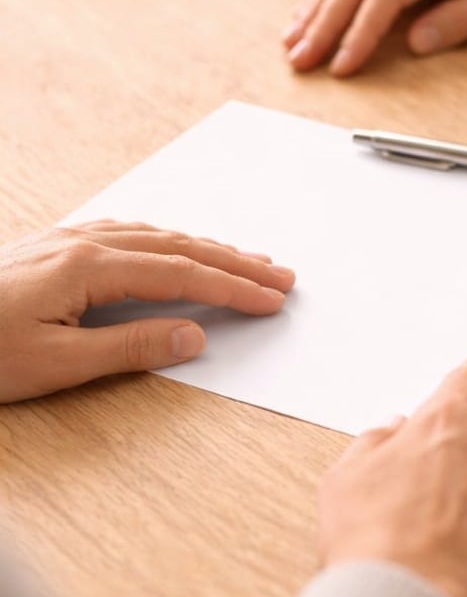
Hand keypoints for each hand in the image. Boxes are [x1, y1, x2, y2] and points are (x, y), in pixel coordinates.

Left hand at [0, 221, 295, 402]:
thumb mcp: (55, 364)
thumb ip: (130, 347)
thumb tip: (194, 336)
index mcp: (89, 267)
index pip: (182, 274)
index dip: (234, 287)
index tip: (273, 298)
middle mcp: (84, 243)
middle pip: (178, 247)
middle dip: (235, 261)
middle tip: (281, 274)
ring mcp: (68, 239)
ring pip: (156, 235)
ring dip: (206, 247)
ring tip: (245, 259)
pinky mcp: (55, 247)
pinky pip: (128, 232)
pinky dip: (167, 240)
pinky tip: (175, 246)